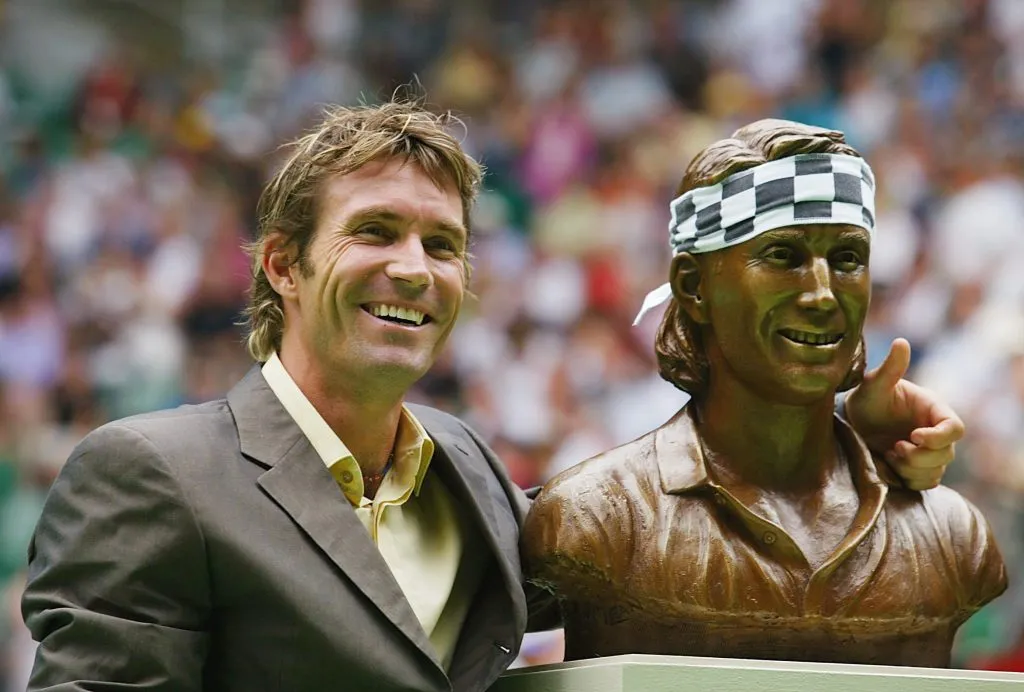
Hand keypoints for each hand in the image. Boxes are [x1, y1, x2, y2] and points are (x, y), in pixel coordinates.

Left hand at [845, 338, 964, 490]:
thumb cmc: (866, 399)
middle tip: (894, 447)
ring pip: (936, 470)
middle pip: (946, 454)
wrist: (853, 422)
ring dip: (912, 468)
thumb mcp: (873, 384)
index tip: (912, 435)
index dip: (938, 436)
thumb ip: (890, 368)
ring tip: (889, 453)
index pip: (955, 428)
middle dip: (920, 456)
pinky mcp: (918, 469)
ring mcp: (929, 452)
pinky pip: (926, 483)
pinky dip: (910, 480)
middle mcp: (936, 432)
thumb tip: (901, 342)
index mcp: (933, 410)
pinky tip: (891, 466)